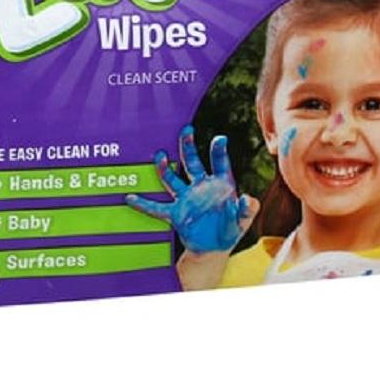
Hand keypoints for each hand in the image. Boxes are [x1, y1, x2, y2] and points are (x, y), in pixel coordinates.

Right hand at [126, 125, 257, 252]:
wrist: (214, 248)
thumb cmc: (230, 229)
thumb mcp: (243, 220)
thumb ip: (247, 210)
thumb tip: (248, 199)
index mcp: (220, 184)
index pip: (219, 164)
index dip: (219, 151)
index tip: (220, 138)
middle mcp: (201, 186)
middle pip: (193, 162)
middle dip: (188, 147)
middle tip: (186, 130)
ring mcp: (186, 198)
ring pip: (172, 179)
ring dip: (165, 168)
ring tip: (159, 155)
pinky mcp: (176, 213)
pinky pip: (157, 208)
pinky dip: (144, 204)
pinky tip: (131, 198)